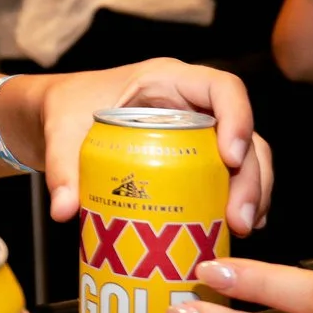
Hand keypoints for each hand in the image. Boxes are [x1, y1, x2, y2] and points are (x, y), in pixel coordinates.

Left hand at [28, 60, 272, 234]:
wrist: (60, 118)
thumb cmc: (66, 108)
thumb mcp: (60, 131)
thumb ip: (62, 167)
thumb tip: (64, 211)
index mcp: (166, 80)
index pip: (221, 87)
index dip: (238, 118)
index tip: (232, 159)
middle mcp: (192, 104)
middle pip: (243, 132)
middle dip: (250, 176)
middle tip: (239, 220)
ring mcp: (199, 131)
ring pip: (246, 157)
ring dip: (252, 193)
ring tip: (240, 230)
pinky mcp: (197, 158)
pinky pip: (230, 176)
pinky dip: (237, 201)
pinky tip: (232, 232)